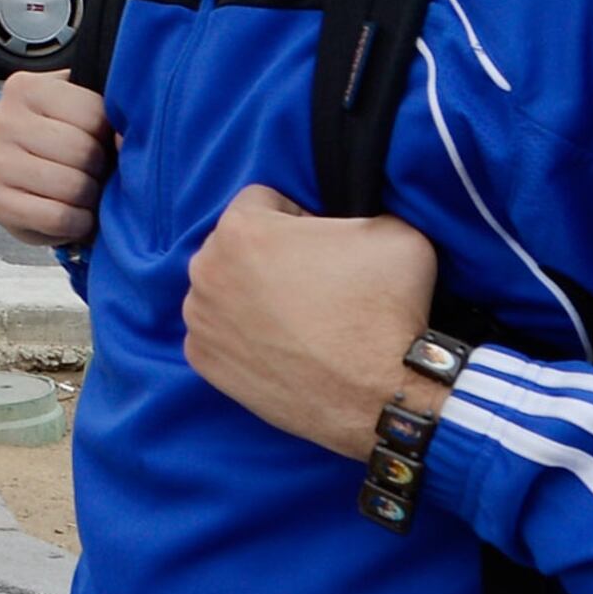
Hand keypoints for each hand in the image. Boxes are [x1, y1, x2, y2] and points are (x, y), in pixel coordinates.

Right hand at [0, 68, 117, 247]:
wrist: (36, 180)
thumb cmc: (71, 139)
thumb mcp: (88, 110)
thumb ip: (111, 112)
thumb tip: (125, 139)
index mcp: (25, 87)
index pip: (92, 114)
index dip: (109, 135)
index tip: (102, 141)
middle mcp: (0, 120)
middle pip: (80, 151)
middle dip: (100, 169)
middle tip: (95, 172)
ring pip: (69, 186)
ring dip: (90, 197)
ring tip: (85, 193)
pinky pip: (55, 217)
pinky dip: (77, 223)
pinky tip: (75, 215)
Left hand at [182, 184, 439, 457]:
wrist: (384, 393)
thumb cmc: (388, 309)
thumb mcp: (392, 229)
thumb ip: (352, 211)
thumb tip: (341, 220)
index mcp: (241, 229)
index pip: (262, 200)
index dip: (298, 216)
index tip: (323, 243)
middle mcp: (206, 270)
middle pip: (235, 245)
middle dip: (269, 255)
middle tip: (313, 282)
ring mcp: (200, 319)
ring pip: (222, 288)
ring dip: (250, 293)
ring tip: (298, 316)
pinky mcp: (202, 359)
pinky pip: (217, 331)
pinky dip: (241, 334)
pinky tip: (280, 344)